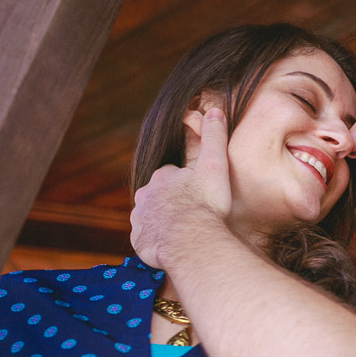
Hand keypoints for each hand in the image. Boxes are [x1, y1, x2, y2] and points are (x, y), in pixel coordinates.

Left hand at [130, 108, 232, 267]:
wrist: (192, 239)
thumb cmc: (205, 203)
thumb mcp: (215, 165)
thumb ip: (214, 138)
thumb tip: (214, 110)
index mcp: (162, 176)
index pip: (172, 176)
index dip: (186, 184)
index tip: (200, 195)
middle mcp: (146, 195)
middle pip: (158, 196)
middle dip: (171, 202)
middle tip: (193, 214)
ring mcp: (140, 219)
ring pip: (151, 217)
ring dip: (163, 222)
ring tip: (184, 233)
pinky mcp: (140, 240)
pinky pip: (147, 239)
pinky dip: (157, 241)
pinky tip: (174, 246)